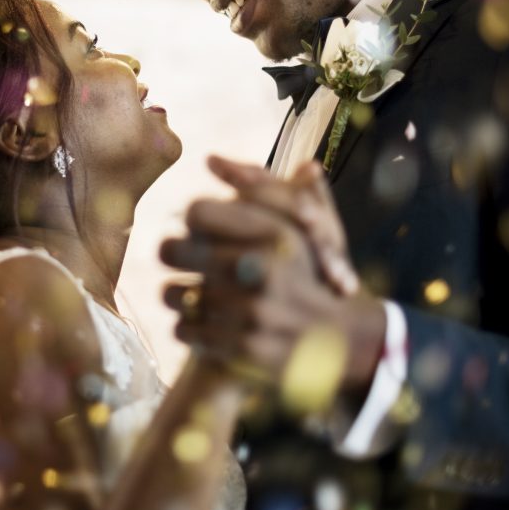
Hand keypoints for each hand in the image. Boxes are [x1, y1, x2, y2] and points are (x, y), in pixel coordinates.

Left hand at [160, 161, 385, 398]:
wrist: (338, 340)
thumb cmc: (308, 270)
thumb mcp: (298, 222)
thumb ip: (260, 185)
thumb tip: (212, 159)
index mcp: (273, 233)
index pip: (197, 211)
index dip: (193, 218)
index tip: (196, 227)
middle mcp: (261, 272)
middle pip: (173, 249)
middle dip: (171, 251)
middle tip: (171, 255)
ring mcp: (250, 314)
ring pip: (173, 293)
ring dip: (173, 293)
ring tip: (181, 292)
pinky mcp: (241, 350)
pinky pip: (184, 330)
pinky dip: (185, 327)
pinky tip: (195, 322)